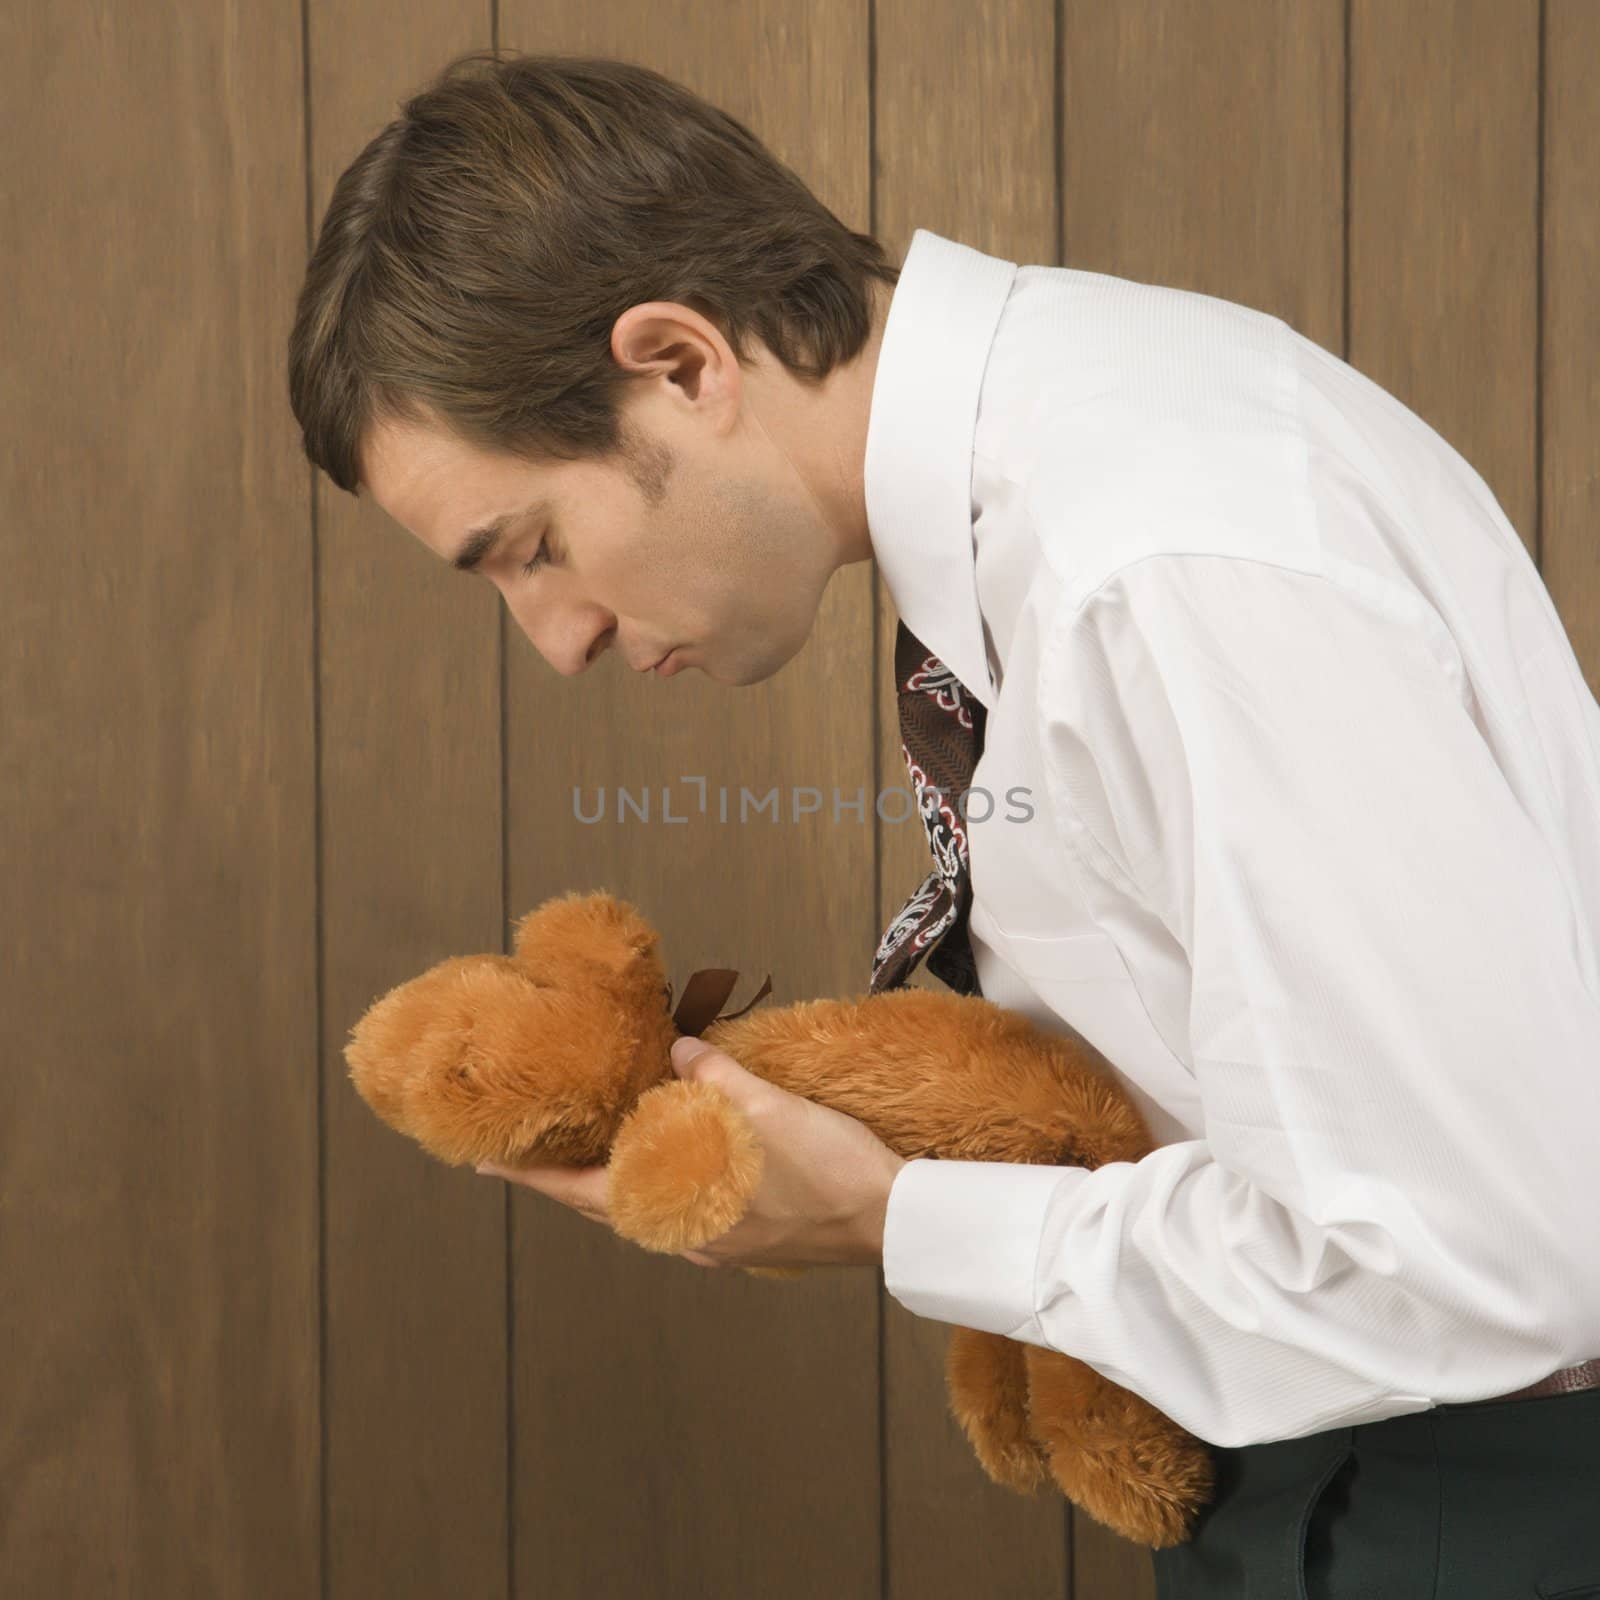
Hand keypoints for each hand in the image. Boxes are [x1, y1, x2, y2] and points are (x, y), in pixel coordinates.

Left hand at [476, 1034, 907, 1269]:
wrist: (895, 1221)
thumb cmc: (830, 1167)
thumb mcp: (770, 1108)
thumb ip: (716, 1076)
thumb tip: (677, 1047)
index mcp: (678, 1208)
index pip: (584, 1192)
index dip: (532, 1176)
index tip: (484, 1163)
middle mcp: (685, 1234)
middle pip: (607, 1203)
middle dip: (566, 1174)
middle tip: (528, 1145)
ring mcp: (715, 1243)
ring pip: (646, 1207)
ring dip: (616, 1177)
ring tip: (596, 1141)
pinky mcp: (746, 1241)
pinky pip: (682, 1209)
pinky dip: (661, 1181)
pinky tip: (672, 1155)